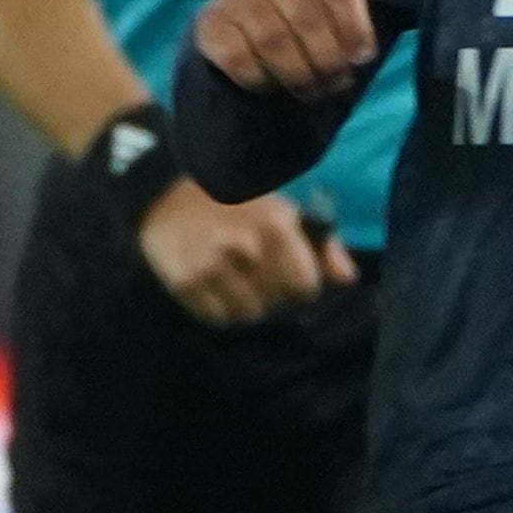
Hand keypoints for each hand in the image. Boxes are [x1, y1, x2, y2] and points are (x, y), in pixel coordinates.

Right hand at [138, 178, 356, 324]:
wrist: (164, 193)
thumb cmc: (233, 202)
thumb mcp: (281, 211)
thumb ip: (321, 245)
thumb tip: (347, 279)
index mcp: (276, 225)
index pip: (306, 286)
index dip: (299, 285)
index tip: (286, 275)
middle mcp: (246, 247)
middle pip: (275, 304)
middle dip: (269, 294)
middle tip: (251, 273)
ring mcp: (213, 266)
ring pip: (247, 315)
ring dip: (242, 303)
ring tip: (231, 279)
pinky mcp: (185, 282)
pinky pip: (216, 318)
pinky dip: (216, 308)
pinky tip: (210, 284)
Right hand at [191, 0, 394, 102]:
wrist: (260, 48)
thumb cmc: (314, 24)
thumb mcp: (347, 4)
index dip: (352, 23)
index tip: (362, 56)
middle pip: (304, 12)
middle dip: (327, 56)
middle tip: (338, 81)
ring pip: (272, 38)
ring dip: (298, 73)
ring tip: (312, 90)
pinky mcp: (210, 24)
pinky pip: (238, 56)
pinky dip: (261, 78)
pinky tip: (272, 85)